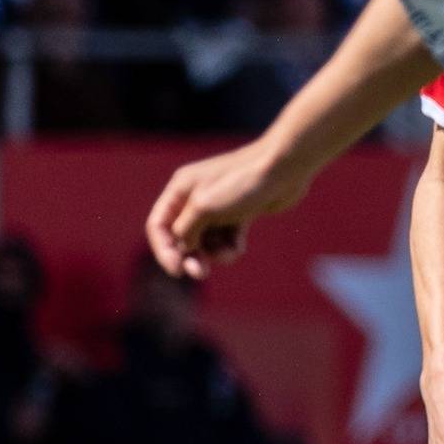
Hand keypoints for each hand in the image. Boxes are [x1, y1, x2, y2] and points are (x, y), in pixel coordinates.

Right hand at [146, 138, 309, 278]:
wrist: (284, 170)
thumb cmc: (241, 184)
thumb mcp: (204, 208)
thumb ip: (186, 230)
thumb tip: (183, 247)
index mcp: (180, 190)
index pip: (158, 225)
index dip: (163, 249)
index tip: (177, 270)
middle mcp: (195, 198)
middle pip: (182, 236)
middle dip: (190, 256)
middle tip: (201, 273)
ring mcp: (219, 206)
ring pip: (207, 240)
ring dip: (215, 253)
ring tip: (230, 253)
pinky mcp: (240, 213)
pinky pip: (227, 238)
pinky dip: (231, 246)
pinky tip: (240, 246)